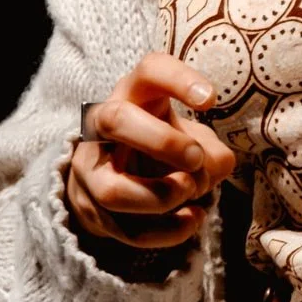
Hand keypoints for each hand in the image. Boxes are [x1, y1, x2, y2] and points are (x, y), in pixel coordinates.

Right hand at [65, 53, 235, 250]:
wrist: (113, 170)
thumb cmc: (161, 140)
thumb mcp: (188, 133)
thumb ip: (210, 150)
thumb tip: (212, 169)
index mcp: (133, 93)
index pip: (150, 71)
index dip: (179, 80)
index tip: (211, 99)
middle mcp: (102, 125)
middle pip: (116, 120)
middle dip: (162, 142)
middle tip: (196, 158)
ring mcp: (89, 170)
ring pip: (113, 190)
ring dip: (161, 196)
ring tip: (191, 189)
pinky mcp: (91, 210)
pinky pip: (126, 229)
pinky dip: (166, 230)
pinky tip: (193, 218)